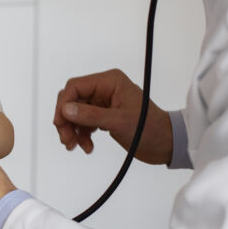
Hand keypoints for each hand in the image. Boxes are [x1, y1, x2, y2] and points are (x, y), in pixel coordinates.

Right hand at [53, 68, 172, 163]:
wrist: (167, 145)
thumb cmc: (151, 129)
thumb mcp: (119, 122)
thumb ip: (90, 115)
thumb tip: (66, 110)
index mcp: (110, 82)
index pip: (76, 87)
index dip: (64, 104)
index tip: (60, 123)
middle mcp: (105, 89)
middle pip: (73, 100)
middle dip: (67, 120)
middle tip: (66, 139)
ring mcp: (104, 103)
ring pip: (76, 112)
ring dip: (73, 129)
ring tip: (76, 146)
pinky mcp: (105, 116)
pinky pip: (84, 122)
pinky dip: (81, 134)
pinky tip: (86, 146)